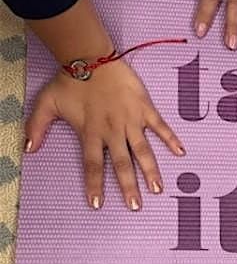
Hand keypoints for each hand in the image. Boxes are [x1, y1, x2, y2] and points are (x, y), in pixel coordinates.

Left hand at [25, 62, 185, 210]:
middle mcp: (112, 130)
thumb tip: (28, 149)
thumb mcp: (47, 103)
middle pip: (122, 163)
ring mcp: (130, 120)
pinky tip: (180, 153)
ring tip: (158, 189)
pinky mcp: (144, 108)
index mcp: (91, 132)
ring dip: (151, 170)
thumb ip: (36, 127)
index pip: (93, 164)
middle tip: (136, 206)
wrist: (91, 56)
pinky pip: (160, 126)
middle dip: (129, 186)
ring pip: (142, 150)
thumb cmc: (70, 80)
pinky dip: (171, 139)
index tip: (98, 204)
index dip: (95, 184)